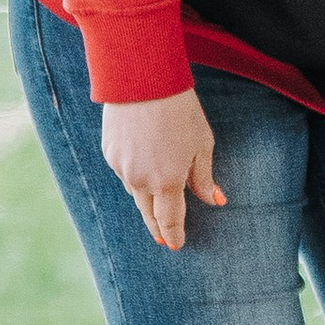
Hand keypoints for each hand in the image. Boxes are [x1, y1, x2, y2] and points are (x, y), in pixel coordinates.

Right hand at [101, 86, 224, 249]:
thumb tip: (214, 201)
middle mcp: (140, 180)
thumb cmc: (179, 108)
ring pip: (135, 192)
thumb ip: (203, 176)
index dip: (173, 234)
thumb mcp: (201, 142)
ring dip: (147, 199)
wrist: (142, 79)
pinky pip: (124, 173)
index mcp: (167, 181)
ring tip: (155, 204)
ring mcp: (121, 167)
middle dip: (157, 227)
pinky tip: (142, 168)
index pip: (170, 220)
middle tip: (163, 239)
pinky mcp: (109, 153)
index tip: (176, 245)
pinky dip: (134, 175)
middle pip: (148, 213)